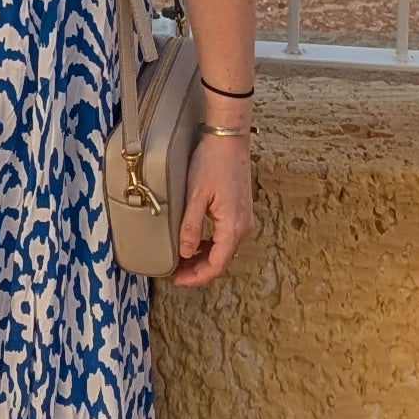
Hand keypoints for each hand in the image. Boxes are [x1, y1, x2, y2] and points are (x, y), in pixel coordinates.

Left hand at [171, 115, 254, 288]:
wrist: (229, 138)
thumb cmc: (212, 162)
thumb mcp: (196, 195)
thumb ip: (191, 226)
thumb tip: (185, 253)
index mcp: (232, 227)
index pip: (216, 265)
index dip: (196, 277)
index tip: (177, 280)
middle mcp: (242, 227)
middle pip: (221, 260)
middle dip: (198, 270)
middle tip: (175, 273)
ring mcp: (243, 218)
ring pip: (223, 249)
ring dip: (203, 258)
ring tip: (181, 260)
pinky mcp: (240, 210)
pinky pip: (225, 236)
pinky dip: (210, 245)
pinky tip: (195, 242)